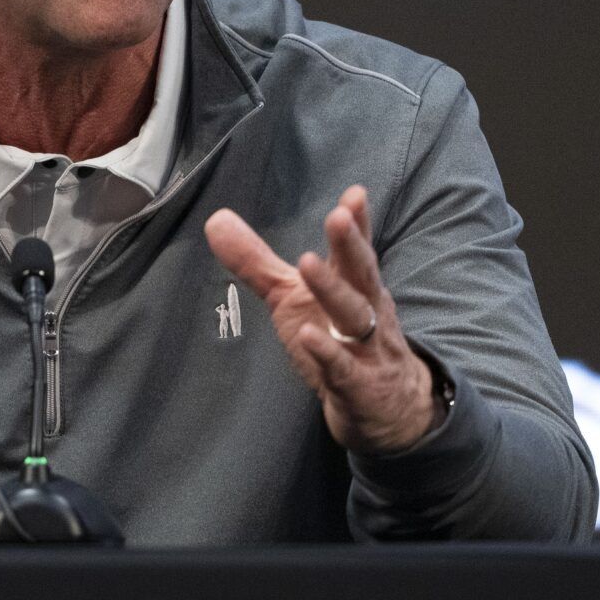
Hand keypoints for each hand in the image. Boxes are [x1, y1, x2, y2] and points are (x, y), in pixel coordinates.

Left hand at [204, 186, 443, 454]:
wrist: (384, 405)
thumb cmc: (335, 337)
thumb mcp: (292, 297)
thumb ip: (257, 262)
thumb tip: (215, 220)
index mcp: (351, 284)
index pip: (355, 249)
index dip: (356, 223)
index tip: (354, 194)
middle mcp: (365, 309)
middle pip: (361, 273)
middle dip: (350, 244)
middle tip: (337, 215)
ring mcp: (365, 347)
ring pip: (354, 314)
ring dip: (332, 289)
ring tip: (308, 262)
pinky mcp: (359, 384)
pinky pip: (344, 367)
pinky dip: (328, 352)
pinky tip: (309, 336)